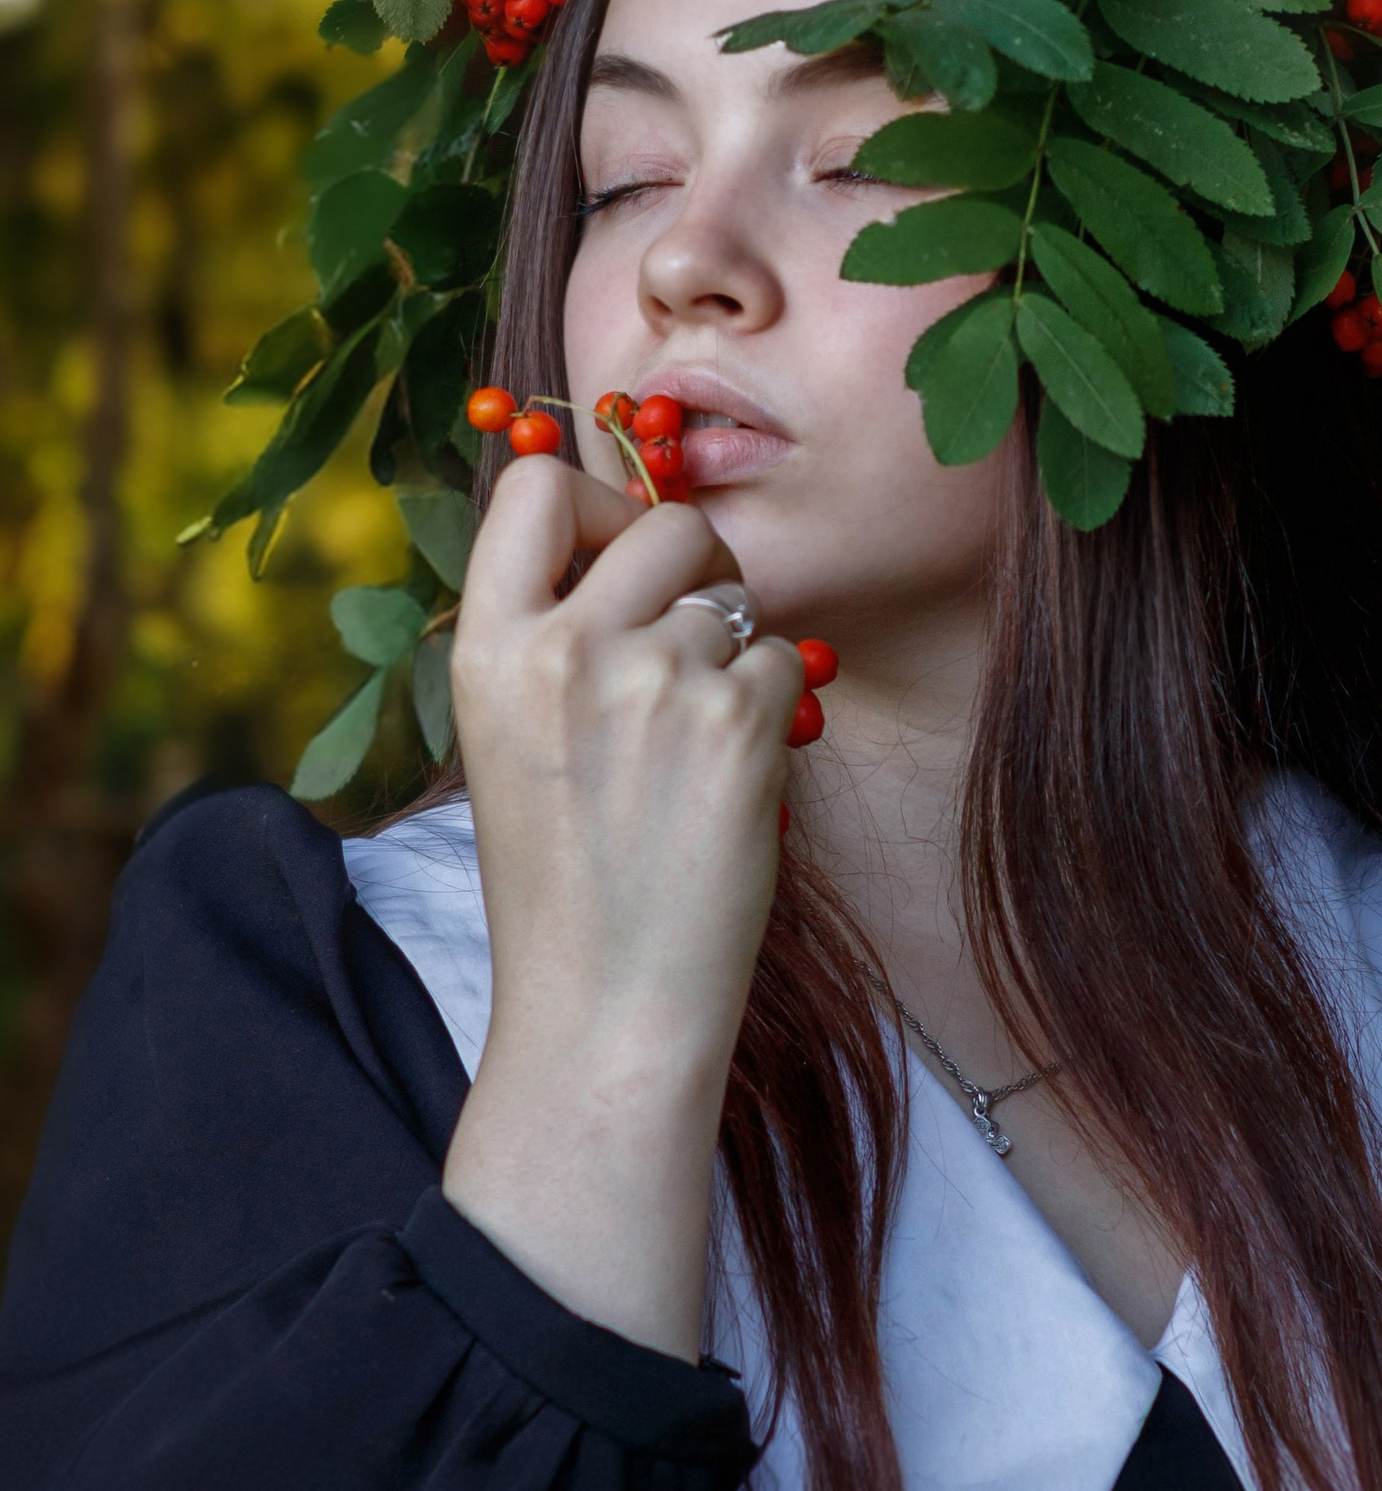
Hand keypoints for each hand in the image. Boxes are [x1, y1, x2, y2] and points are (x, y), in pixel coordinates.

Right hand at [441, 457, 803, 1353]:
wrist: (606, 1003)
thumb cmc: (563, 878)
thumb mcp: (509, 737)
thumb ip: (551, 635)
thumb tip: (621, 541)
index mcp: (487, 648)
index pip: (530, 487)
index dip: (592, 503)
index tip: (614, 550)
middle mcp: (565, 646)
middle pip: (666, 521)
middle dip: (698, 567)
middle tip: (694, 640)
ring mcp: (656, 677)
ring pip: (737, 596)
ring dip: (738, 650)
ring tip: (699, 739)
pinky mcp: (738, 720)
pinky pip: (784, 662)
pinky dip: (776, 711)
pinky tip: (732, 779)